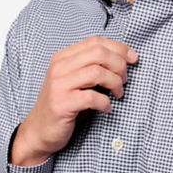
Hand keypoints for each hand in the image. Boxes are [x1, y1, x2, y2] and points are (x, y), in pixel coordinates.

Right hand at [11, 36, 137, 166]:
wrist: (39, 130)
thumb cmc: (64, 104)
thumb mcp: (75, 79)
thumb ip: (92, 65)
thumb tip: (125, 58)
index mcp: (63, 57)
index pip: (95, 41)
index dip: (119, 48)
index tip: (133, 58)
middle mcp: (59, 67)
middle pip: (98, 53)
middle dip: (119, 65)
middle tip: (124, 80)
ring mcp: (59, 85)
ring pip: (97, 72)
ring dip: (115, 83)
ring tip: (118, 93)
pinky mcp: (62, 104)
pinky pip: (92, 97)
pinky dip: (106, 102)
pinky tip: (107, 108)